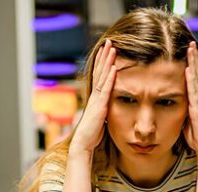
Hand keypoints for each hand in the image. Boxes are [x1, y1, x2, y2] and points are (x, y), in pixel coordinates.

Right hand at [69, 39, 116, 156]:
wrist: (83, 143)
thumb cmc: (92, 135)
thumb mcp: (101, 119)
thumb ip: (104, 111)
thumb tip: (109, 109)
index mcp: (95, 98)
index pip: (99, 76)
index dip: (102, 63)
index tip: (106, 51)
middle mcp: (95, 95)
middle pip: (100, 71)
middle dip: (104, 56)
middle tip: (109, 42)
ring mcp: (96, 100)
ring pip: (102, 76)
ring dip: (107, 62)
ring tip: (112, 48)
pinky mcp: (99, 106)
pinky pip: (106, 89)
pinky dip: (110, 77)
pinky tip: (114, 67)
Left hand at [183, 42, 197, 155]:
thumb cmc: (195, 137)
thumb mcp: (184, 120)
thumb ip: (181, 110)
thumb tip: (172, 105)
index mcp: (194, 100)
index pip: (193, 78)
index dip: (192, 65)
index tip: (189, 53)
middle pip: (196, 74)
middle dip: (194, 58)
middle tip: (191, 44)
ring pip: (195, 78)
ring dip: (193, 63)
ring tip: (190, 49)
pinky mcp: (197, 108)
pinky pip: (192, 91)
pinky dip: (190, 79)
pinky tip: (187, 69)